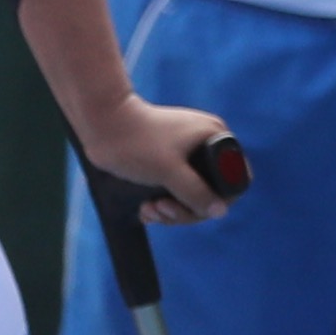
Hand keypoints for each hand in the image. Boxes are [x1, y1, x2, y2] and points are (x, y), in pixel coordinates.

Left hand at [75, 96, 233, 222]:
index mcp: (215, 137)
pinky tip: (146, 208)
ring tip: (149, 210)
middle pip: (211, 190)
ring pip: (191, 192)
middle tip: (162, 211)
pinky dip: (163, 202)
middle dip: (186, 209)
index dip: (216, 201)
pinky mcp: (169, 159)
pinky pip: (176, 187)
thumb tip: (220, 211)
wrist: (100, 123)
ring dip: (171, 210)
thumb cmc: (136, 142)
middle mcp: (206, 143)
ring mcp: (187, 151)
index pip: (234, 179)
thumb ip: (196, 193)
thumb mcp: (169, 172)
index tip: (190, 209)